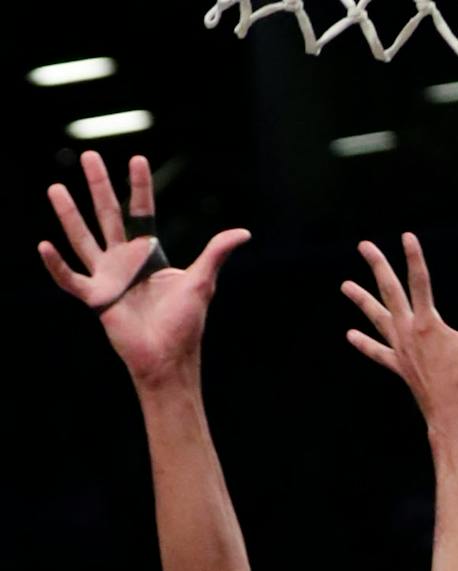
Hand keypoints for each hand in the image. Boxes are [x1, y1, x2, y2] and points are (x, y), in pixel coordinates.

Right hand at [38, 153, 249, 386]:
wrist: (170, 359)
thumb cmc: (186, 325)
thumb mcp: (202, 283)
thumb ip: (216, 254)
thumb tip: (243, 232)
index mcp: (149, 255)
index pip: (142, 213)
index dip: (140, 187)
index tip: (137, 159)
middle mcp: (125, 261)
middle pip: (109, 216)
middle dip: (100, 186)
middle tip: (89, 155)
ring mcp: (108, 278)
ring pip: (83, 238)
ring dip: (69, 215)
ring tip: (56, 187)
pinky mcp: (97, 298)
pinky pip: (70, 279)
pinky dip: (56, 265)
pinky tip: (45, 246)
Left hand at [342, 232, 457, 423]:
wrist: (451, 416)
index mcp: (428, 323)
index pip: (420, 282)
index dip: (414, 258)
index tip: (406, 236)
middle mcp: (408, 332)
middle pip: (389, 292)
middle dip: (377, 267)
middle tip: (364, 245)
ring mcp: (400, 349)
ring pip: (377, 318)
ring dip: (362, 300)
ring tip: (345, 285)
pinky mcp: (399, 366)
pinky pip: (378, 351)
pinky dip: (365, 343)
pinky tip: (351, 335)